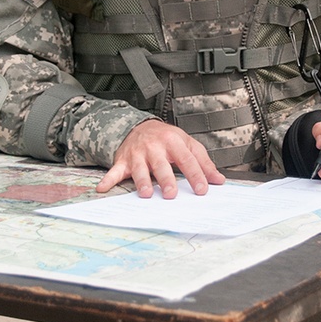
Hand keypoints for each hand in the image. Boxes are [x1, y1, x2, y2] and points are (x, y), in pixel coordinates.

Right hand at [97, 119, 226, 198]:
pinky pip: (114, 171)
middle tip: (171, 195)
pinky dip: (107, 180)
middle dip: (166, 180)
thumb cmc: (167, 139)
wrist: (141, 127)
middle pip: (161, 165)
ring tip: (146, 194)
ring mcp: (137, 154)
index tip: (202, 190)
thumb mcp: (188, 144)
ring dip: (141, 181)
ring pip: (139, 169)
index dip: (195, 175)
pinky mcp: (123, 161)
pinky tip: (102, 188)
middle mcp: (154, 147)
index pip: (186, 159)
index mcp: (173, 142)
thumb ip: (203, 163)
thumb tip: (218, 180)